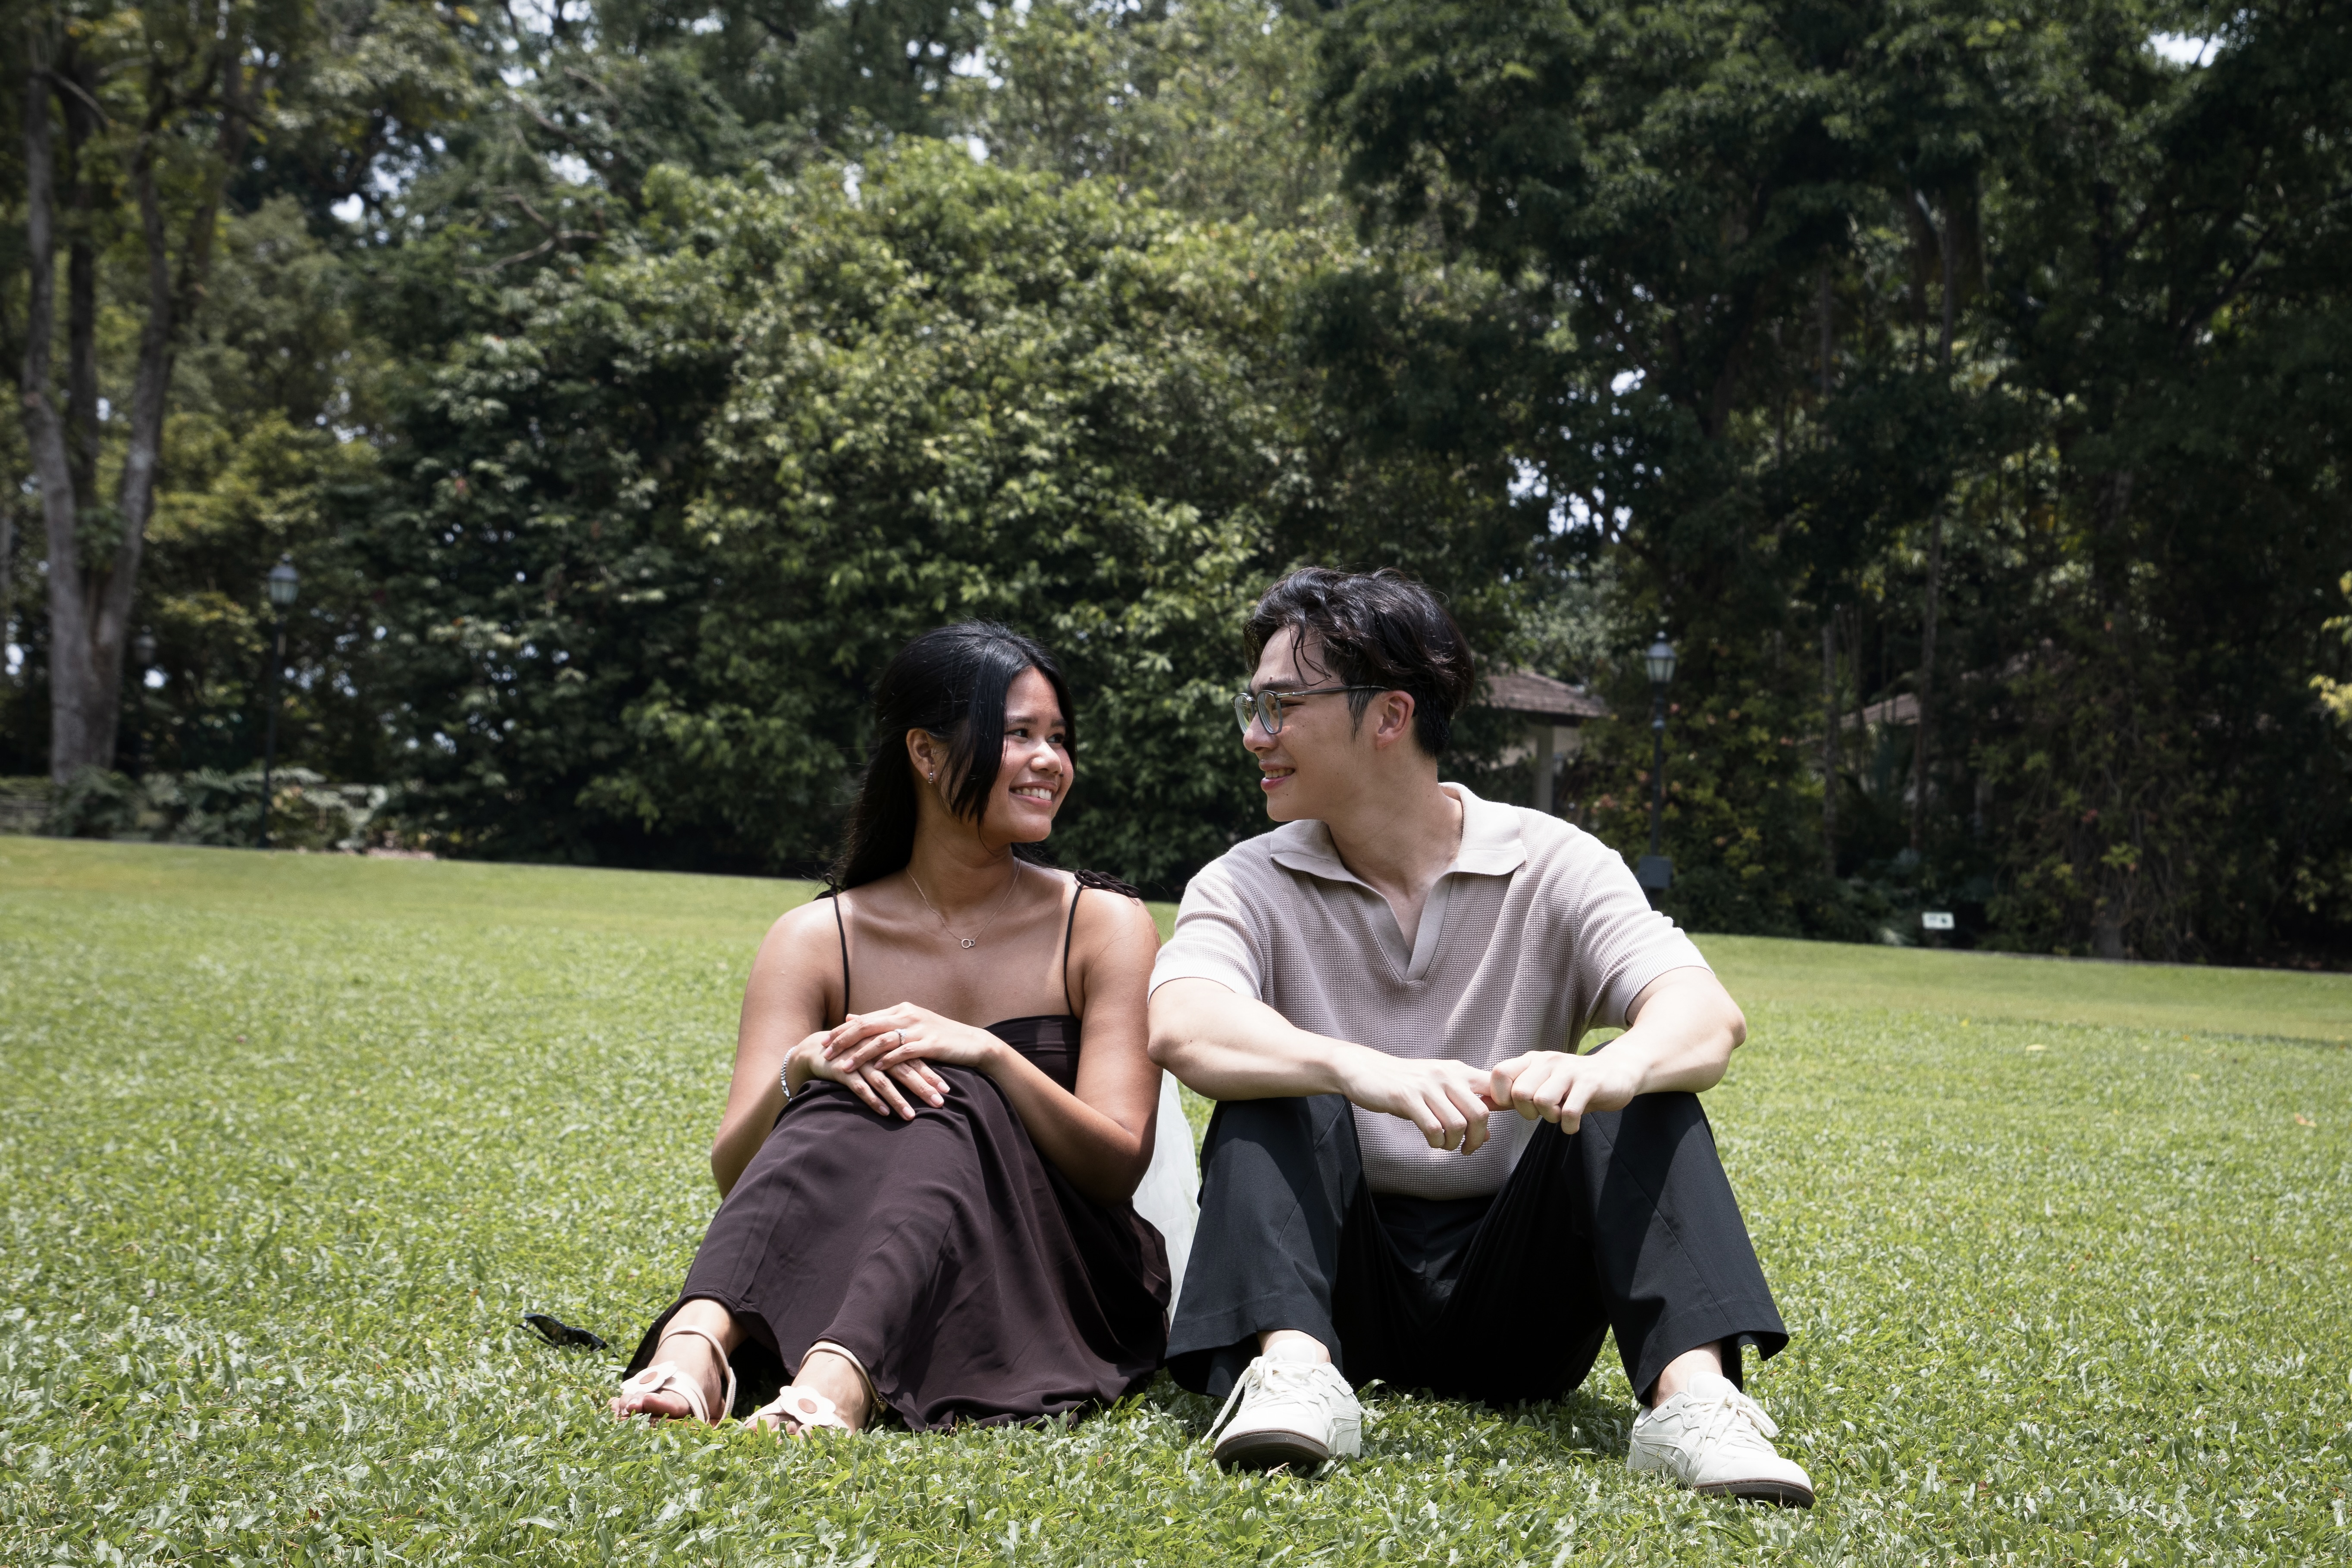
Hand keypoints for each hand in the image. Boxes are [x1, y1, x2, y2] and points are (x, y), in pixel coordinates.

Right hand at [793, 1018, 951, 1121]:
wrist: (818, 1050)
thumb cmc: (854, 1052)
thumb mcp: (877, 1052)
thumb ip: (899, 1058)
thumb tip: (925, 1073)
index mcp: (887, 1043)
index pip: (914, 1058)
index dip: (931, 1073)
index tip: (948, 1089)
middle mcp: (875, 1050)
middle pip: (903, 1069)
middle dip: (922, 1087)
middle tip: (940, 1103)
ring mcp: (859, 1060)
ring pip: (883, 1081)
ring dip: (898, 1100)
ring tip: (911, 1116)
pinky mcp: (843, 1070)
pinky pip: (860, 1087)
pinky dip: (872, 1100)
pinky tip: (884, 1113)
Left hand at [824, 1004, 1001, 1092]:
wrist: (973, 1043)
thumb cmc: (939, 1038)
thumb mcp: (908, 1026)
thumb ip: (880, 1022)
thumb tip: (849, 1018)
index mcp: (901, 1010)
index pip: (866, 1018)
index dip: (843, 1030)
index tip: (824, 1041)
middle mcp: (908, 1015)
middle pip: (869, 1025)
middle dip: (845, 1040)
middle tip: (825, 1052)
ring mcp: (920, 1028)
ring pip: (883, 1039)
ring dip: (861, 1053)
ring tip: (844, 1066)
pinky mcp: (931, 1042)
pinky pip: (905, 1051)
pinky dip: (889, 1060)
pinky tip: (875, 1069)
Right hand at [1333, 1048, 1498, 1154]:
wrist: (1366, 1069)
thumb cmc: (1406, 1083)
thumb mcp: (1438, 1091)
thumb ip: (1464, 1108)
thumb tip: (1488, 1135)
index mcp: (1459, 1071)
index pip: (1495, 1088)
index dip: (1505, 1107)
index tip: (1494, 1125)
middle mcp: (1446, 1075)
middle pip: (1480, 1114)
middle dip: (1477, 1139)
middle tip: (1468, 1149)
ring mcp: (1426, 1086)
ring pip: (1457, 1124)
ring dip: (1453, 1144)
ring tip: (1445, 1145)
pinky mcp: (1406, 1097)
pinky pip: (1432, 1128)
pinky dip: (1436, 1142)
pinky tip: (1431, 1141)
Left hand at [1488, 1046, 1645, 1132]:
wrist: (1615, 1072)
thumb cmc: (1571, 1084)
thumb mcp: (1540, 1083)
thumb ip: (1513, 1094)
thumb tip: (1482, 1104)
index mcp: (1532, 1060)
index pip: (1499, 1073)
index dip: (1501, 1096)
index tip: (1515, 1107)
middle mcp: (1548, 1061)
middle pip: (1520, 1092)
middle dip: (1527, 1112)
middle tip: (1542, 1114)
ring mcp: (1569, 1071)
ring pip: (1542, 1100)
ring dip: (1549, 1117)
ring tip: (1559, 1115)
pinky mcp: (1590, 1084)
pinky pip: (1569, 1111)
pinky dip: (1568, 1125)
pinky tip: (1572, 1126)